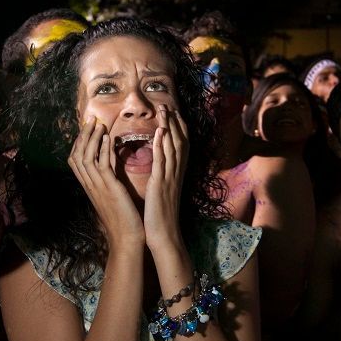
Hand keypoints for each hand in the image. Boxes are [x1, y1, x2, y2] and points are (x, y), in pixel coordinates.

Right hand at [67, 119, 144, 249]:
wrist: (125, 238)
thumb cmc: (122, 219)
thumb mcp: (110, 197)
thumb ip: (107, 182)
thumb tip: (109, 169)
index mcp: (89, 186)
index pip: (75, 160)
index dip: (78, 143)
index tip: (86, 129)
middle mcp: (89, 185)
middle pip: (76, 154)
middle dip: (83, 135)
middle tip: (91, 119)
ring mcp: (97, 186)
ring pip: (86, 157)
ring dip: (92, 138)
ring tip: (99, 124)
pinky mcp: (109, 188)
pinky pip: (102, 165)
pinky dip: (104, 150)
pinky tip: (109, 138)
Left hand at [143, 104, 187, 253]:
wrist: (164, 236)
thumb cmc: (161, 217)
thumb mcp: (163, 193)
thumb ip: (163, 177)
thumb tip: (160, 168)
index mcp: (176, 175)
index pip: (181, 146)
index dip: (179, 128)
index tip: (174, 113)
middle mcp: (176, 173)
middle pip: (180, 142)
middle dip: (175, 122)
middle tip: (169, 104)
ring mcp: (170, 178)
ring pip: (173, 148)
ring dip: (170, 127)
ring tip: (165, 110)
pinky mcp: (160, 185)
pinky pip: (163, 162)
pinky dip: (162, 145)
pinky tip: (160, 132)